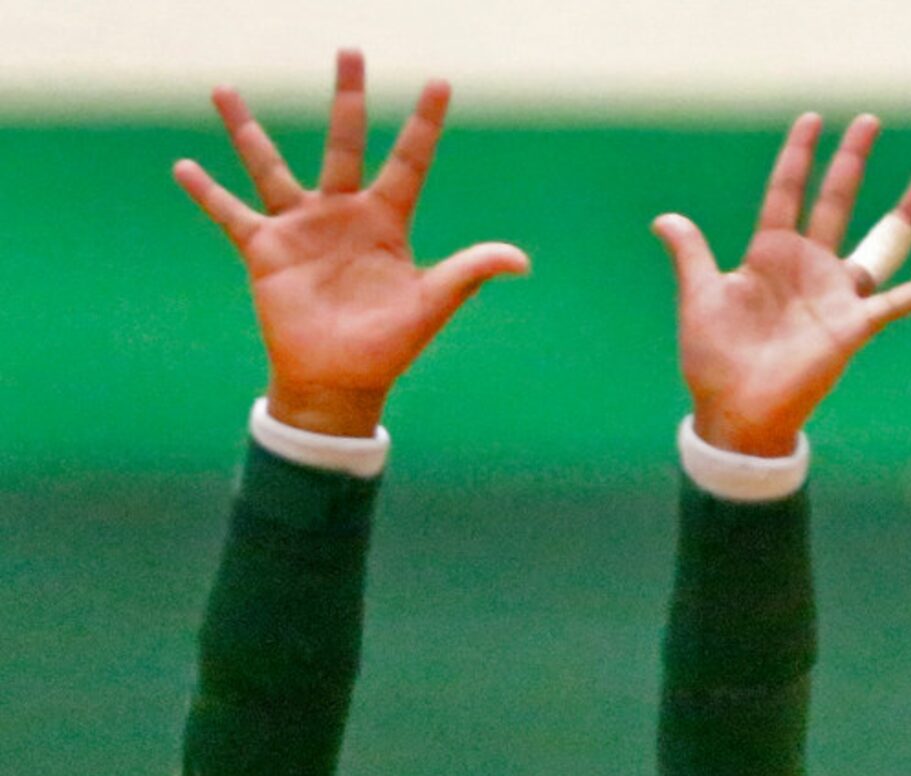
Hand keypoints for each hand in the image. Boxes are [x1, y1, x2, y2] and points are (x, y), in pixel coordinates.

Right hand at [174, 49, 529, 436]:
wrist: (341, 383)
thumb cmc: (389, 347)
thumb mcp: (432, 305)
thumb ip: (470, 273)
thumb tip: (522, 261)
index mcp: (386, 222)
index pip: (409, 162)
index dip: (425, 124)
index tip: (441, 81)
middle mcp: (343, 215)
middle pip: (344, 142)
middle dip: (348, 98)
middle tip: (350, 50)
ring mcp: (301, 229)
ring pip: (269, 166)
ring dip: (246, 129)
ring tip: (222, 88)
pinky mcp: (266, 251)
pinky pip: (230, 214)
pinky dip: (206, 193)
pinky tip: (182, 166)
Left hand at [653, 114, 910, 457]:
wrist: (735, 412)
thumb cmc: (715, 360)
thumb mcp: (700, 298)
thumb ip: (691, 255)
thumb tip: (664, 219)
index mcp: (769, 255)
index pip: (787, 193)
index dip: (798, 157)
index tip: (812, 120)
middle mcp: (806, 268)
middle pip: (835, 202)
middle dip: (851, 161)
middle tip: (869, 119)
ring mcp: (832, 297)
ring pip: (876, 246)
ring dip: (904, 214)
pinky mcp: (849, 329)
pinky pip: (890, 306)